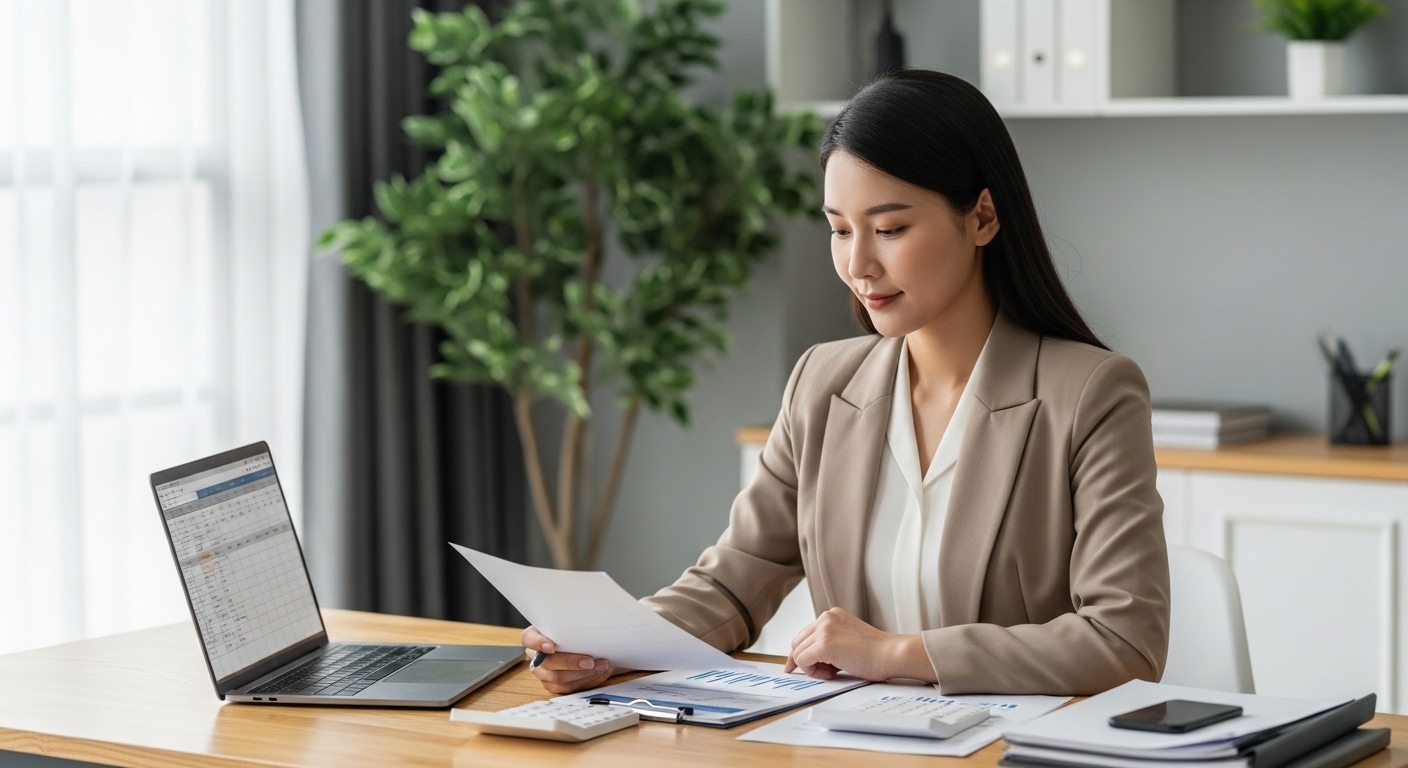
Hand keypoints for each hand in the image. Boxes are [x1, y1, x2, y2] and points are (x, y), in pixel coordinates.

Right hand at [520, 625, 619, 693]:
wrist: (587, 644)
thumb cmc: (577, 630)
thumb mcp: (573, 622)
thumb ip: (573, 624)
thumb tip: (587, 623)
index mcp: (535, 636)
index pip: (528, 638)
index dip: (537, 643)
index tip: (551, 646)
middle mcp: (536, 656)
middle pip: (547, 663)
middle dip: (571, 663)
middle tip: (590, 661)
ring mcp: (543, 673)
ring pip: (558, 679)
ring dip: (583, 674)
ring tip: (602, 666)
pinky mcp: (554, 685)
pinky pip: (568, 688)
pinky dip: (586, 681)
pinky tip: (599, 673)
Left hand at [783, 607, 932, 682]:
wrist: (892, 654)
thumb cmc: (876, 653)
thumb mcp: (848, 639)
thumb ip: (831, 642)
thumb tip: (811, 658)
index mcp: (832, 615)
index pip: (806, 634)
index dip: (805, 653)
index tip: (805, 666)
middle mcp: (826, 618)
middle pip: (798, 642)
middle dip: (804, 660)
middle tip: (823, 673)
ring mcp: (824, 630)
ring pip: (798, 652)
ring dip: (811, 667)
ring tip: (832, 673)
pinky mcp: (824, 644)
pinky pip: (802, 660)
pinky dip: (812, 672)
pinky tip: (831, 674)